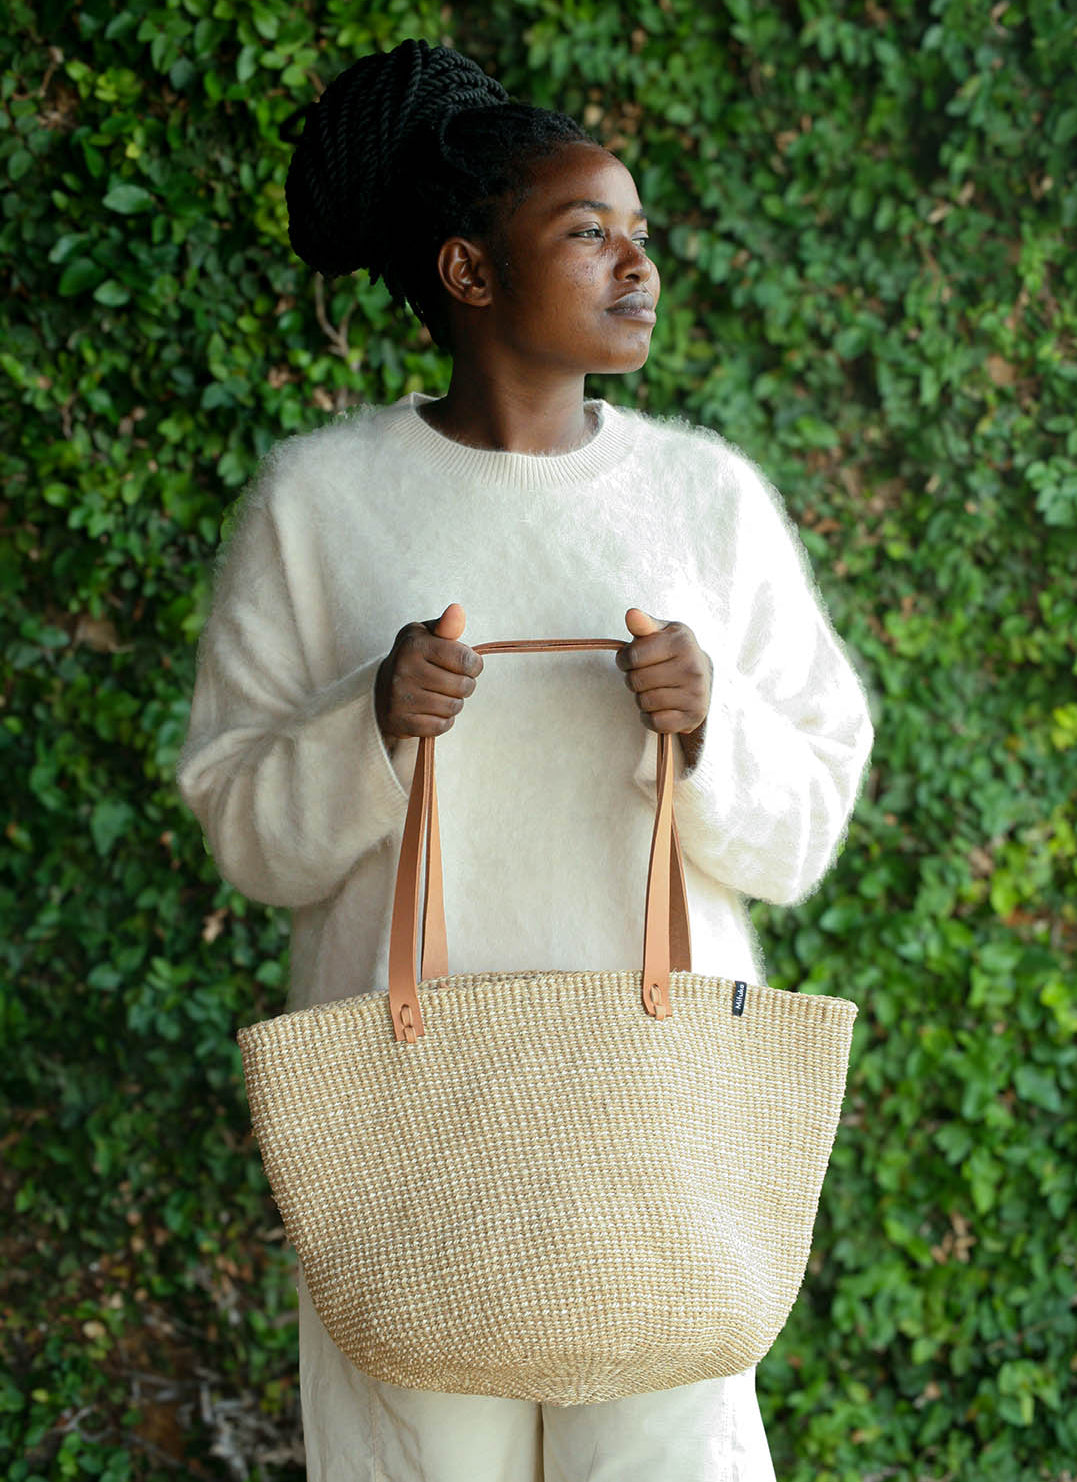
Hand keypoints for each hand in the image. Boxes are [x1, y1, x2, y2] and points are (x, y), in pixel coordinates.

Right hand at [375, 602, 483, 740]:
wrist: (380, 689)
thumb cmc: (415, 658)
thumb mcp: (427, 635)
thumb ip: (447, 626)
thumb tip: (457, 610)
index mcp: (414, 644)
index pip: (466, 660)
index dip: (474, 665)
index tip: (466, 664)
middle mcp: (403, 670)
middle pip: (463, 686)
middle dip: (465, 685)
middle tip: (451, 681)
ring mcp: (400, 698)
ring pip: (453, 707)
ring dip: (454, 703)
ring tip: (440, 694)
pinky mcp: (400, 722)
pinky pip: (442, 726)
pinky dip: (443, 720)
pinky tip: (431, 710)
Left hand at [617, 608, 711, 759]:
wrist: (703, 676)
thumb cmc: (674, 652)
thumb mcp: (661, 633)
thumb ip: (643, 624)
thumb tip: (631, 614)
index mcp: (682, 641)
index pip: (632, 656)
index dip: (624, 659)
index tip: (632, 659)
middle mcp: (692, 667)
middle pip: (636, 681)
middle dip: (633, 679)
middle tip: (645, 675)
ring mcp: (695, 693)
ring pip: (644, 702)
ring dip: (641, 698)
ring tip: (654, 689)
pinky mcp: (693, 716)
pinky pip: (655, 722)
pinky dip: (650, 717)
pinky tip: (660, 707)